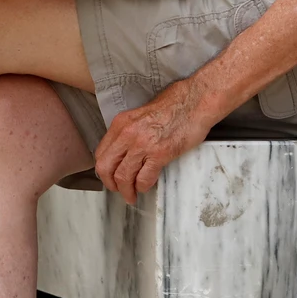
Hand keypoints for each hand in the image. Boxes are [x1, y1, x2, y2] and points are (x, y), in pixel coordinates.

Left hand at [93, 79, 214, 204]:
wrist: (195, 101)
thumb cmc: (173, 105)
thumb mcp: (141, 114)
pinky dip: (143, 187)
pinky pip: (144, 178)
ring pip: (123, 176)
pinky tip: (145, 187)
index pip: (101, 153)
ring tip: (131, 196)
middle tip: (118, 190)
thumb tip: (123, 149)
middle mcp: (127, 134)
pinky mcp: (160, 154)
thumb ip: (129, 131)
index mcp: (121, 123)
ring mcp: (143, 145)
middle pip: (106, 167)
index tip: (110, 176)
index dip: (104, 169)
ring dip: (126, 191)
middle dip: (110, 183)